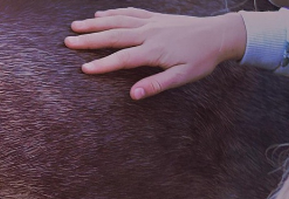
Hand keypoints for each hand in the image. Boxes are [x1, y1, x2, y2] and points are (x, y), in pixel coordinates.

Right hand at [65, 8, 247, 99]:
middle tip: (68, 41)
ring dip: (95, 23)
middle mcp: (149, 33)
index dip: (102, 64)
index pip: (122, 58)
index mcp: (154, 50)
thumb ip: (156, 85)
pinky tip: (101, 15)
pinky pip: (130, 12)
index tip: (83, 69)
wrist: (220, 34)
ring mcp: (151, 22)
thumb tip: (133, 95)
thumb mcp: (183, 77)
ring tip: (76, 25)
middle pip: (114, 35)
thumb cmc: (202, 59)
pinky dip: (114, 13)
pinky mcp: (155, 17)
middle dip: (89, 39)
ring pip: (118, 20)